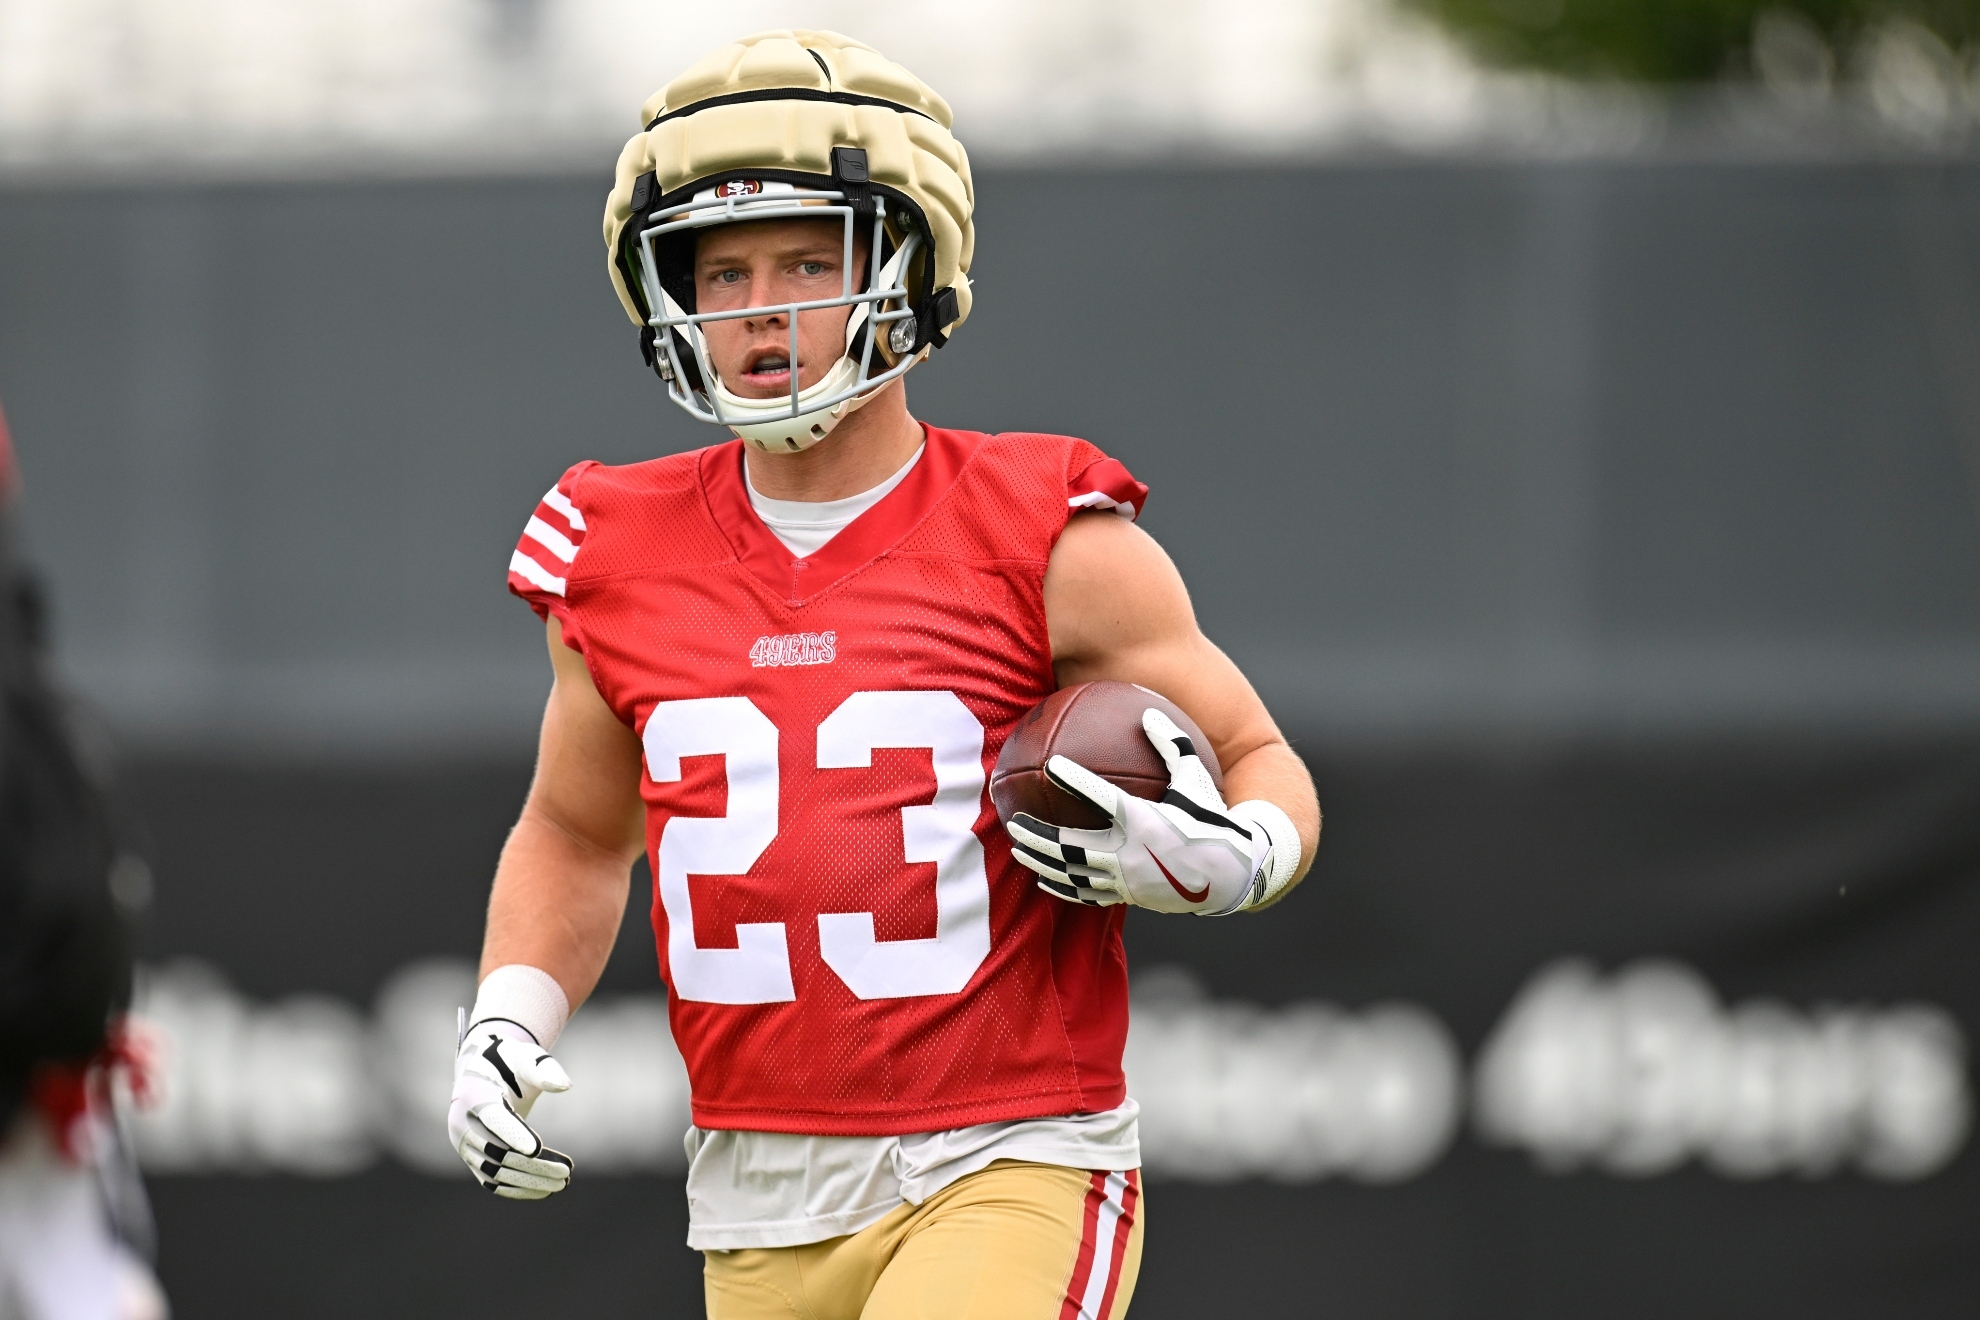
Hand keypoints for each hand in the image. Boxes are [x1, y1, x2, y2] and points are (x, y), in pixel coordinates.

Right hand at [448, 1018, 574, 1199]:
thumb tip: (565, 1085)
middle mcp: (463, 1123)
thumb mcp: (527, 1058)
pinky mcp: (472, 1159)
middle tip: (566, 1172)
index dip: (512, 1134)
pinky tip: (544, 1190)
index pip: (492, 1118)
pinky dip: (516, 1189)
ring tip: (562, 1183)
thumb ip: (544, 1070)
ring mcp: (465, 1145)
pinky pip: (491, 1180)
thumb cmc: (510, 1061)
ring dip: (528, 1181)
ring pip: (495, 1172)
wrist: (485, 1073)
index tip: (537, 1149)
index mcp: (474, 1095)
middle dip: (532, 1165)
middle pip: (496, 1152)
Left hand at [1006, 708, 1269, 914]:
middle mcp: (1130, 853)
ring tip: (1018, 849)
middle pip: (1070, 846)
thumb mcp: (1197, 780)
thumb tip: (1150, 712)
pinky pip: (1087, 895)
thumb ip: (1174, 745)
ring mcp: (1126, 879)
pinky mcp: (1129, 896)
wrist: (1231, 876)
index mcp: (1145, 821)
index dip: (1074, 780)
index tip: (1050, 765)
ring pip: (1072, 874)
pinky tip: (1044, 880)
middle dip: (1038, 834)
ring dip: (1042, 862)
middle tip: (1014, 820)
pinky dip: (1062, 886)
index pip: (1102, 797)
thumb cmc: (1213, 821)